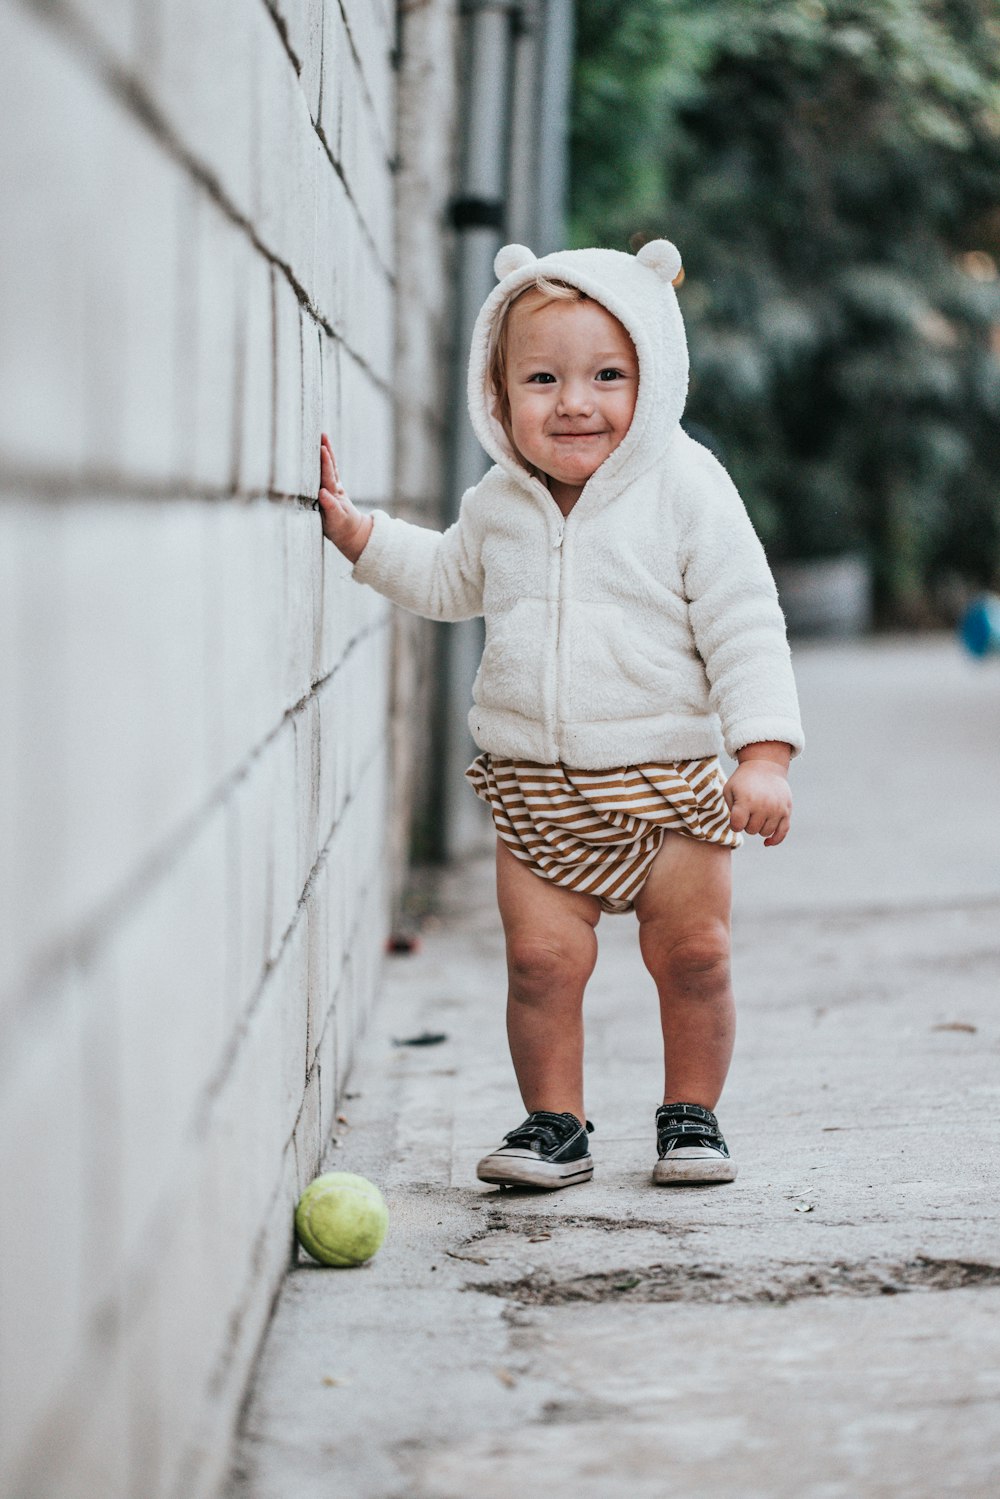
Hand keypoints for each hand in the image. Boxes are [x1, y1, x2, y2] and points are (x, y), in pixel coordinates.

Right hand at [317, 433, 373, 562]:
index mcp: (334, 494)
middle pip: (330, 467)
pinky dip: (325, 461)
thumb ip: (330, 507)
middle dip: (326, 451)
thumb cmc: (342, 529)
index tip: (322, 448)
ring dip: (327, 453)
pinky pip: (327, 473)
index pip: (328, 475)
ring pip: (330, 468)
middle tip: (322, 434)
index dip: (325, 462)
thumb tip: (322, 492)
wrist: (351, 533)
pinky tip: (322, 451)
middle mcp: (334, 489)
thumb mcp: (336, 521)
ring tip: (323, 437)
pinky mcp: (331, 491)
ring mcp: (333, 489)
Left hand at [723, 743, 792, 846]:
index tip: (735, 816)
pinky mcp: (787, 811)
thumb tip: (738, 828)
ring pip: (765, 832)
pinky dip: (775, 840)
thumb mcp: (729, 789)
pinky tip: (767, 842)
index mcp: (746, 801)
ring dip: (759, 827)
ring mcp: (777, 809)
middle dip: (747, 824)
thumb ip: (730, 810)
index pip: (737, 826)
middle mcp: (763, 806)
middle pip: (751, 830)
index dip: (735, 824)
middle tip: (747, 811)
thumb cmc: (743, 780)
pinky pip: (782, 833)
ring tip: (756, 814)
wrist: (765, 765)